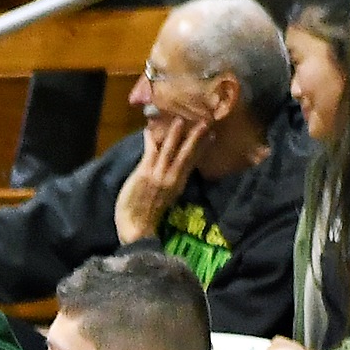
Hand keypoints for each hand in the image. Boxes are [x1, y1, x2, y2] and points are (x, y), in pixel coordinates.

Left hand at [115, 110, 201, 244]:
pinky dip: (151, 140)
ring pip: (170, 150)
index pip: (193, 162)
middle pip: (186, 154)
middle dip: (196, 137)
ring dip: (175, 134)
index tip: (212, 135)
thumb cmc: (148, 216)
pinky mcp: (144, 173)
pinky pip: (150, 152)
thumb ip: (170, 183)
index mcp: (179, 184)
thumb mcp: (166, 199)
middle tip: (205, 121)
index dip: (202, 148)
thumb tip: (174, 168)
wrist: (137, 230)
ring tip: (180, 119)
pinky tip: (150, 129)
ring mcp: (158, 175)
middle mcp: (172, 178)